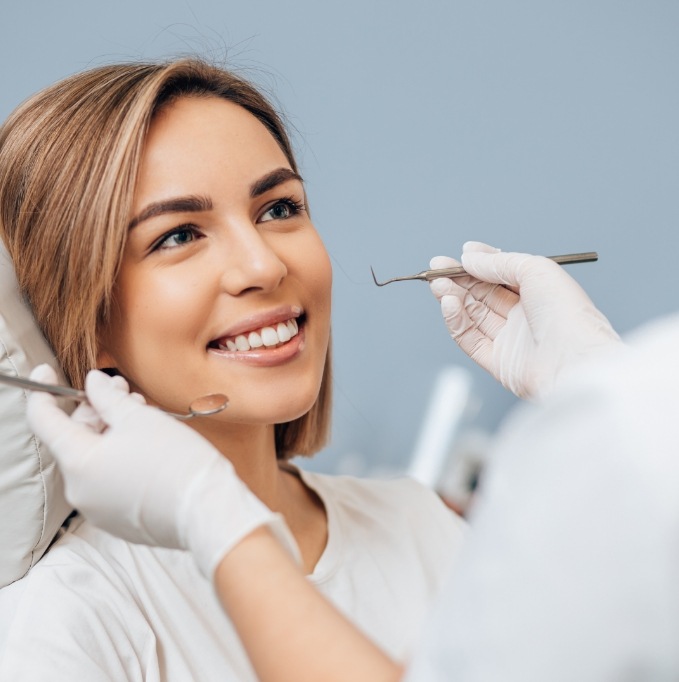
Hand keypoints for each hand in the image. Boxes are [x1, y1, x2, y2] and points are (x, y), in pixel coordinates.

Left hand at [26, 365, 298, 577]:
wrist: (208, 511)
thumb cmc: (177, 462)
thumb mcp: (140, 418)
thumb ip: (108, 397)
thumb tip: (93, 383)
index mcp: (78, 462)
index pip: (44, 421)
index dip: (43, 392)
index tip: (46, 373)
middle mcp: (79, 490)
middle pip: (74, 439)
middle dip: (95, 410)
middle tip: (122, 391)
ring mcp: (97, 509)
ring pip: (94, 459)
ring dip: (111, 433)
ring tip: (142, 415)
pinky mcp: (118, 520)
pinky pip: (108, 481)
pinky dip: (119, 459)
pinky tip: (146, 445)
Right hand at [429, 242, 620, 398]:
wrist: (575, 361)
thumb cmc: (568, 315)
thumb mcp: (536, 270)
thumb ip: (499, 262)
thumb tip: (469, 257)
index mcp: (539, 293)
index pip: (501, 276)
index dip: (479, 264)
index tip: (459, 255)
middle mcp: (524, 316)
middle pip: (482, 294)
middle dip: (458, 279)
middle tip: (437, 268)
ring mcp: (509, 339)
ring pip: (472, 314)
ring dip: (452, 297)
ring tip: (438, 284)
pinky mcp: (496, 362)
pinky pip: (469, 338)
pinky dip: (455, 320)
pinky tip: (448, 303)